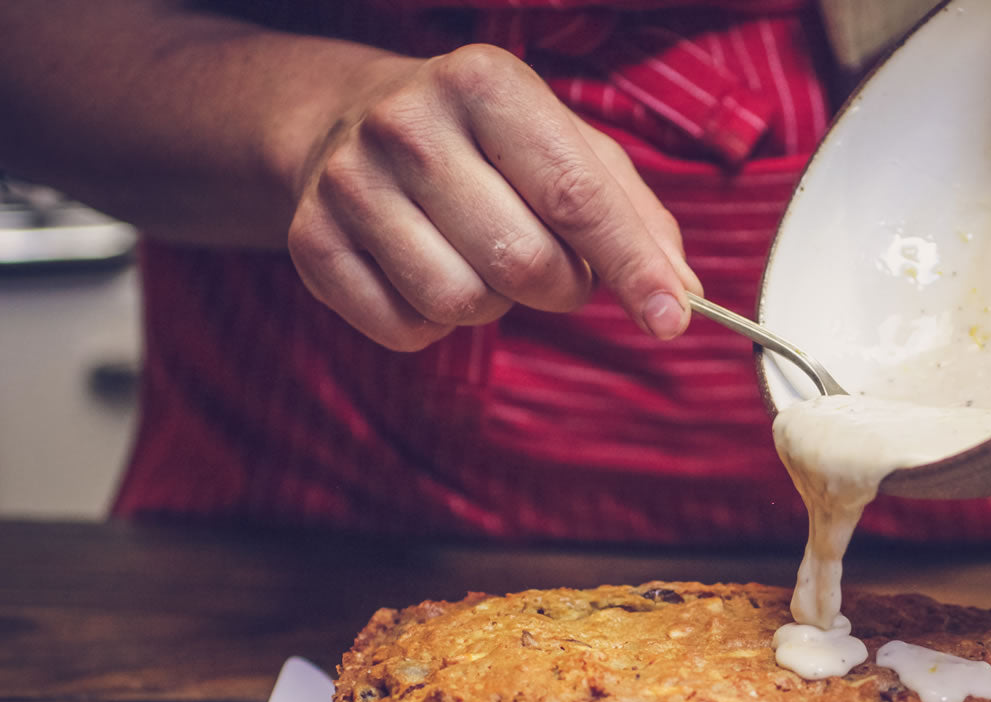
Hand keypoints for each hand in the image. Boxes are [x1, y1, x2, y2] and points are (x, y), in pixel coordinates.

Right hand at [288, 44, 701, 350]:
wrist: (348, 120)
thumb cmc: (487, 143)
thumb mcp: (569, 146)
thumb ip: (636, 216)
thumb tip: (679, 291)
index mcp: (486, 83)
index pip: (574, 194)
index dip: (631, 265)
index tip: (672, 317)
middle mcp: (408, 123)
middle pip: (523, 262)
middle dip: (560, 285)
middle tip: (553, 266)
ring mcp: (350, 182)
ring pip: (461, 303)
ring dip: (493, 303)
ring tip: (480, 257)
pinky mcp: (311, 242)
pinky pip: (405, 329)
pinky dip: (433, 324)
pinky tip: (427, 271)